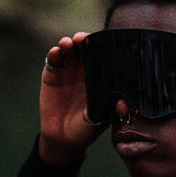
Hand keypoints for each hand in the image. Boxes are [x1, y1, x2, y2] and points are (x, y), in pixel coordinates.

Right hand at [38, 33, 106, 165]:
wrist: (63, 137)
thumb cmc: (87, 128)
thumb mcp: (101, 119)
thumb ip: (109, 109)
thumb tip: (123, 105)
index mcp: (101, 76)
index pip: (103, 55)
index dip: (102, 47)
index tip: (101, 43)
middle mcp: (86, 69)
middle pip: (85, 48)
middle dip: (84, 40)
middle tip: (82, 39)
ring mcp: (68, 69)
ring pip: (69, 50)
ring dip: (68, 44)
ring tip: (67, 44)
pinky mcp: (52, 72)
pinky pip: (54, 60)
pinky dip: (54, 54)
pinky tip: (56, 53)